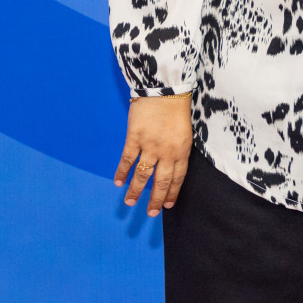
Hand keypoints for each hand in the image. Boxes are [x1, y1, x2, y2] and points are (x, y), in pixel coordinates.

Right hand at [114, 94, 193, 215]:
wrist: (164, 89)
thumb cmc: (176, 108)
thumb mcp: (185, 132)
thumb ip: (178, 150)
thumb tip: (170, 167)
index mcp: (181, 150)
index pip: (177, 178)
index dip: (172, 192)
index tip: (167, 205)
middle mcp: (166, 152)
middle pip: (160, 182)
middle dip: (155, 200)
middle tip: (151, 213)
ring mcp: (149, 146)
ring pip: (142, 175)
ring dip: (135, 191)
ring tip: (130, 202)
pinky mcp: (135, 138)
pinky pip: (127, 160)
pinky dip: (122, 172)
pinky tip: (118, 182)